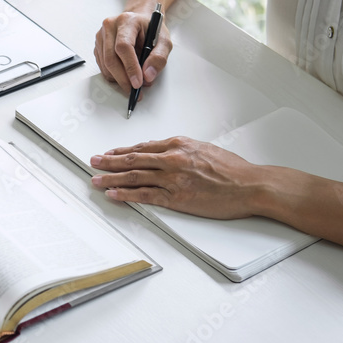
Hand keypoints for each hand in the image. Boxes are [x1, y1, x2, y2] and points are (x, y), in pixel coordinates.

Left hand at [89, 137, 268, 219]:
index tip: (109, 152)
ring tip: (96, 179)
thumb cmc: (231, 169)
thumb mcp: (203, 148)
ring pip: (134, 177)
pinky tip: (113, 195)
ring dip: (111, 178)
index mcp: (178, 144)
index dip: (122, 150)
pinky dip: (126, 195)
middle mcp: (172, 159)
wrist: (249, 185)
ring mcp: (172, 179)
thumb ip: (179, 149)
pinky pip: (145, 196)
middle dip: (109, 161)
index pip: (142, 147)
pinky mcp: (176, 197)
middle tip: (93, 162)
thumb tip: (157, 149)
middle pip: (132, 159)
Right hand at [93, 9, 172, 93]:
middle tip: (135, 90)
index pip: (123, 46)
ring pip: (105, 66)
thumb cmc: (150, 28)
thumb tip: (147, 76)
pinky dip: (114, 76)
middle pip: (111, 59)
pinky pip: (103, 67)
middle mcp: (110, 27)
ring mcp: (101, 36)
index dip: (130, 67)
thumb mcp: (163, 40)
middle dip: (124, 79)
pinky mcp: (98, 46)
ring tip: (134, 81)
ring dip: (119, 79)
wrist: (140, 19)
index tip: (137, 83)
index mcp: (127, 21)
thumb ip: (159, 58)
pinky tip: (125, 74)